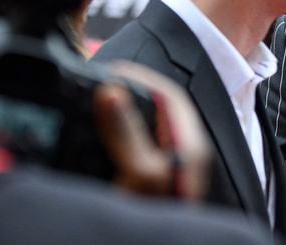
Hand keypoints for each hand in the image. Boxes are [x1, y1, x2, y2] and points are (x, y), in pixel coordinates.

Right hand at [93, 61, 210, 200]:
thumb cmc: (163, 216)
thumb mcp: (142, 172)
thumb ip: (128, 132)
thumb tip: (112, 92)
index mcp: (188, 142)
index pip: (169, 95)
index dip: (142, 77)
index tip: (113, 70)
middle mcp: (182, 152)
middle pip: (156, 111)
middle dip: (130, 93)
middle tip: (99, 84)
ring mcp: (169, 167)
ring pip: (147, 129)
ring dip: (124, 115)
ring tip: (97, 104)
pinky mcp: (154, 182)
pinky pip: (137, 148)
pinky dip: (119, 138)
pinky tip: (100, 139)